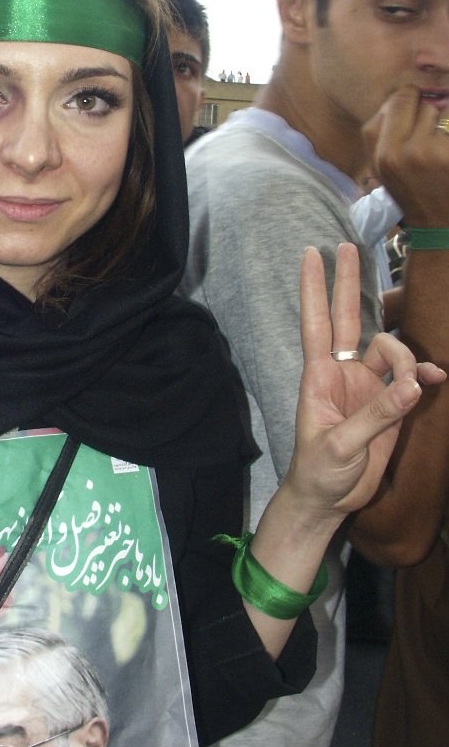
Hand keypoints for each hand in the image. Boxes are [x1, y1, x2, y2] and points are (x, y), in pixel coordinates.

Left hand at [286, 244, 444, 521]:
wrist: (329, 500)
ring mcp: (365, 387)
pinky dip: (424, 377)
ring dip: (407, 357)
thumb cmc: (319, 472)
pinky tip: (437, 379)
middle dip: (347, 283)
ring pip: (389, 351)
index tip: (310, 254)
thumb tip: (410, 385)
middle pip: (347, 319)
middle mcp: (342, 373)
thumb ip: (376, 416)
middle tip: (347, 246)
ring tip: (416, 383)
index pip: (316, 323)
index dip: (313, 289)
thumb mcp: (342, 446)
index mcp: (319, 377)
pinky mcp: (386, 405)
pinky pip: (409, 380)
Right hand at [366, 85, 448, 225]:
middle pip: (414, 100)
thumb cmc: (415, 193)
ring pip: (438, 111)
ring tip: (440, 150)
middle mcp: (396, 152)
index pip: (394, 100)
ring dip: (442, 125)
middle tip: (432, 134)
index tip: (414, 119)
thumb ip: (388, 133)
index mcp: (378, 153)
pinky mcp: (448, 155)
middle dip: (426, 111)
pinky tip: (446, 159)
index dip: (408, 104)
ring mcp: (424, 152)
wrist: (440, 228)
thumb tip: (409, 95)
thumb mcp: (386, 169)